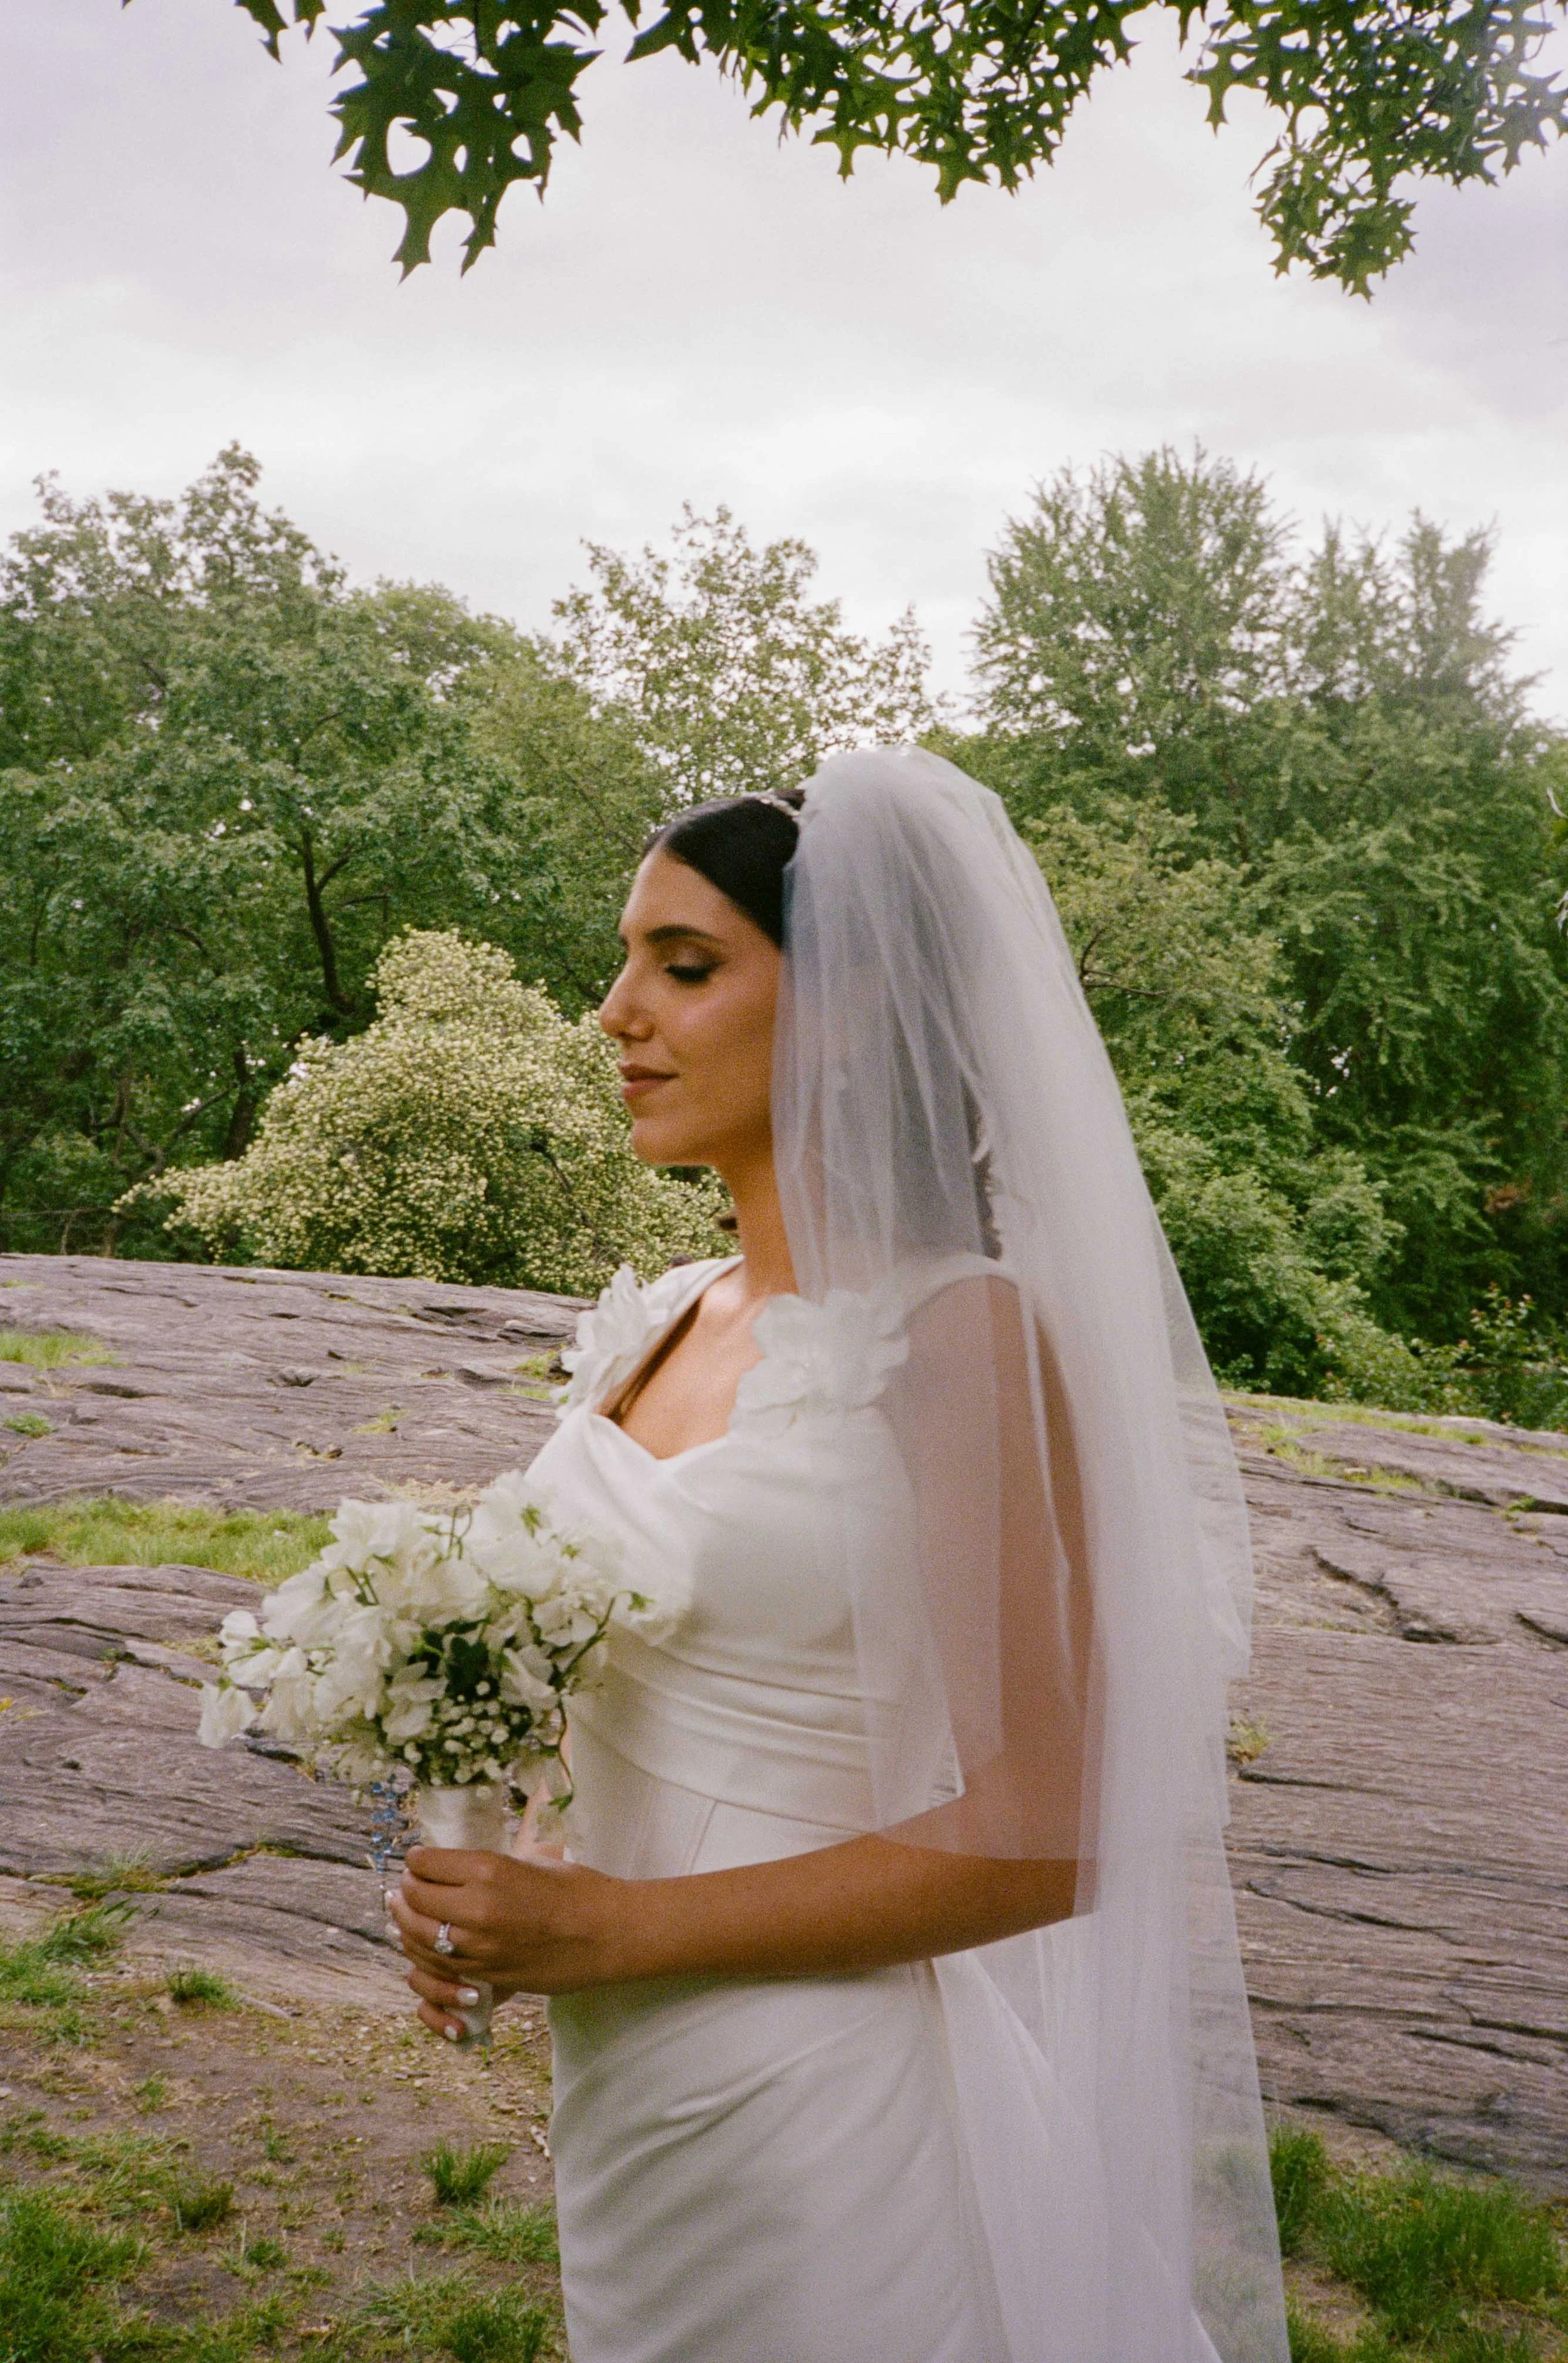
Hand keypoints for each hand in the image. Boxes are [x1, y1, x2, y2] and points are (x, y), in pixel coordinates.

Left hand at [388, 1843, 628, 2040]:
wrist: (608, 1935)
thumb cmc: (576, 1889)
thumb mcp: (529, 1862)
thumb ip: (487, 1867)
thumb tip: (452, 1867)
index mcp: (489, 1870)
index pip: (425, 1864)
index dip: (416, 1860)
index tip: (417, 1859)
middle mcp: (477, 1908)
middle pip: (414, 1900)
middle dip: (405, 1890)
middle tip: (406, 1884)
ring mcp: (479, 1947)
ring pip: (418, 1937)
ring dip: (406, 1923)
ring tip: (405, 1912)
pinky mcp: (486, 1975)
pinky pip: (438, 1965)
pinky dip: (425, 1952)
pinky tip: (426, 1941)